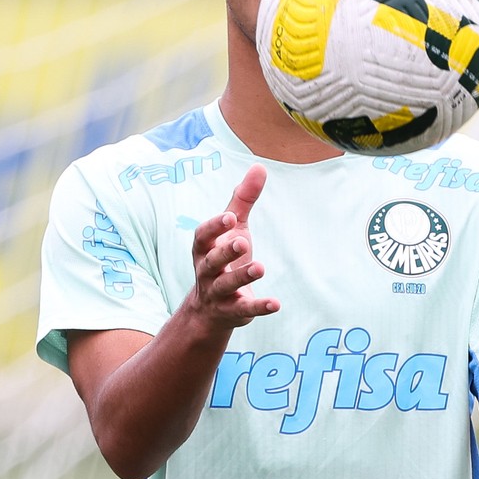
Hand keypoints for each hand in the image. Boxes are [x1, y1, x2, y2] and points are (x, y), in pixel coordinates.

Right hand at [188, 163, 279, 329]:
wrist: (210, 310)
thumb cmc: (224, 259)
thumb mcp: (233, 229)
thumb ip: (243, 200)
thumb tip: (259, 166)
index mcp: (204, 248)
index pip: (203, 236)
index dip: (215, 227)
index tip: (230, 217)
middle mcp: (206, 270)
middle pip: (211, 262)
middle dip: (225, 252)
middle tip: (243, 242)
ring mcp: (217, 293)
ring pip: (225, 285)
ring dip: (241, 277)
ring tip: (260, 268)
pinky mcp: (233, 312)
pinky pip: (244, 310)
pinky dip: (259, 307)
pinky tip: (276, 304)